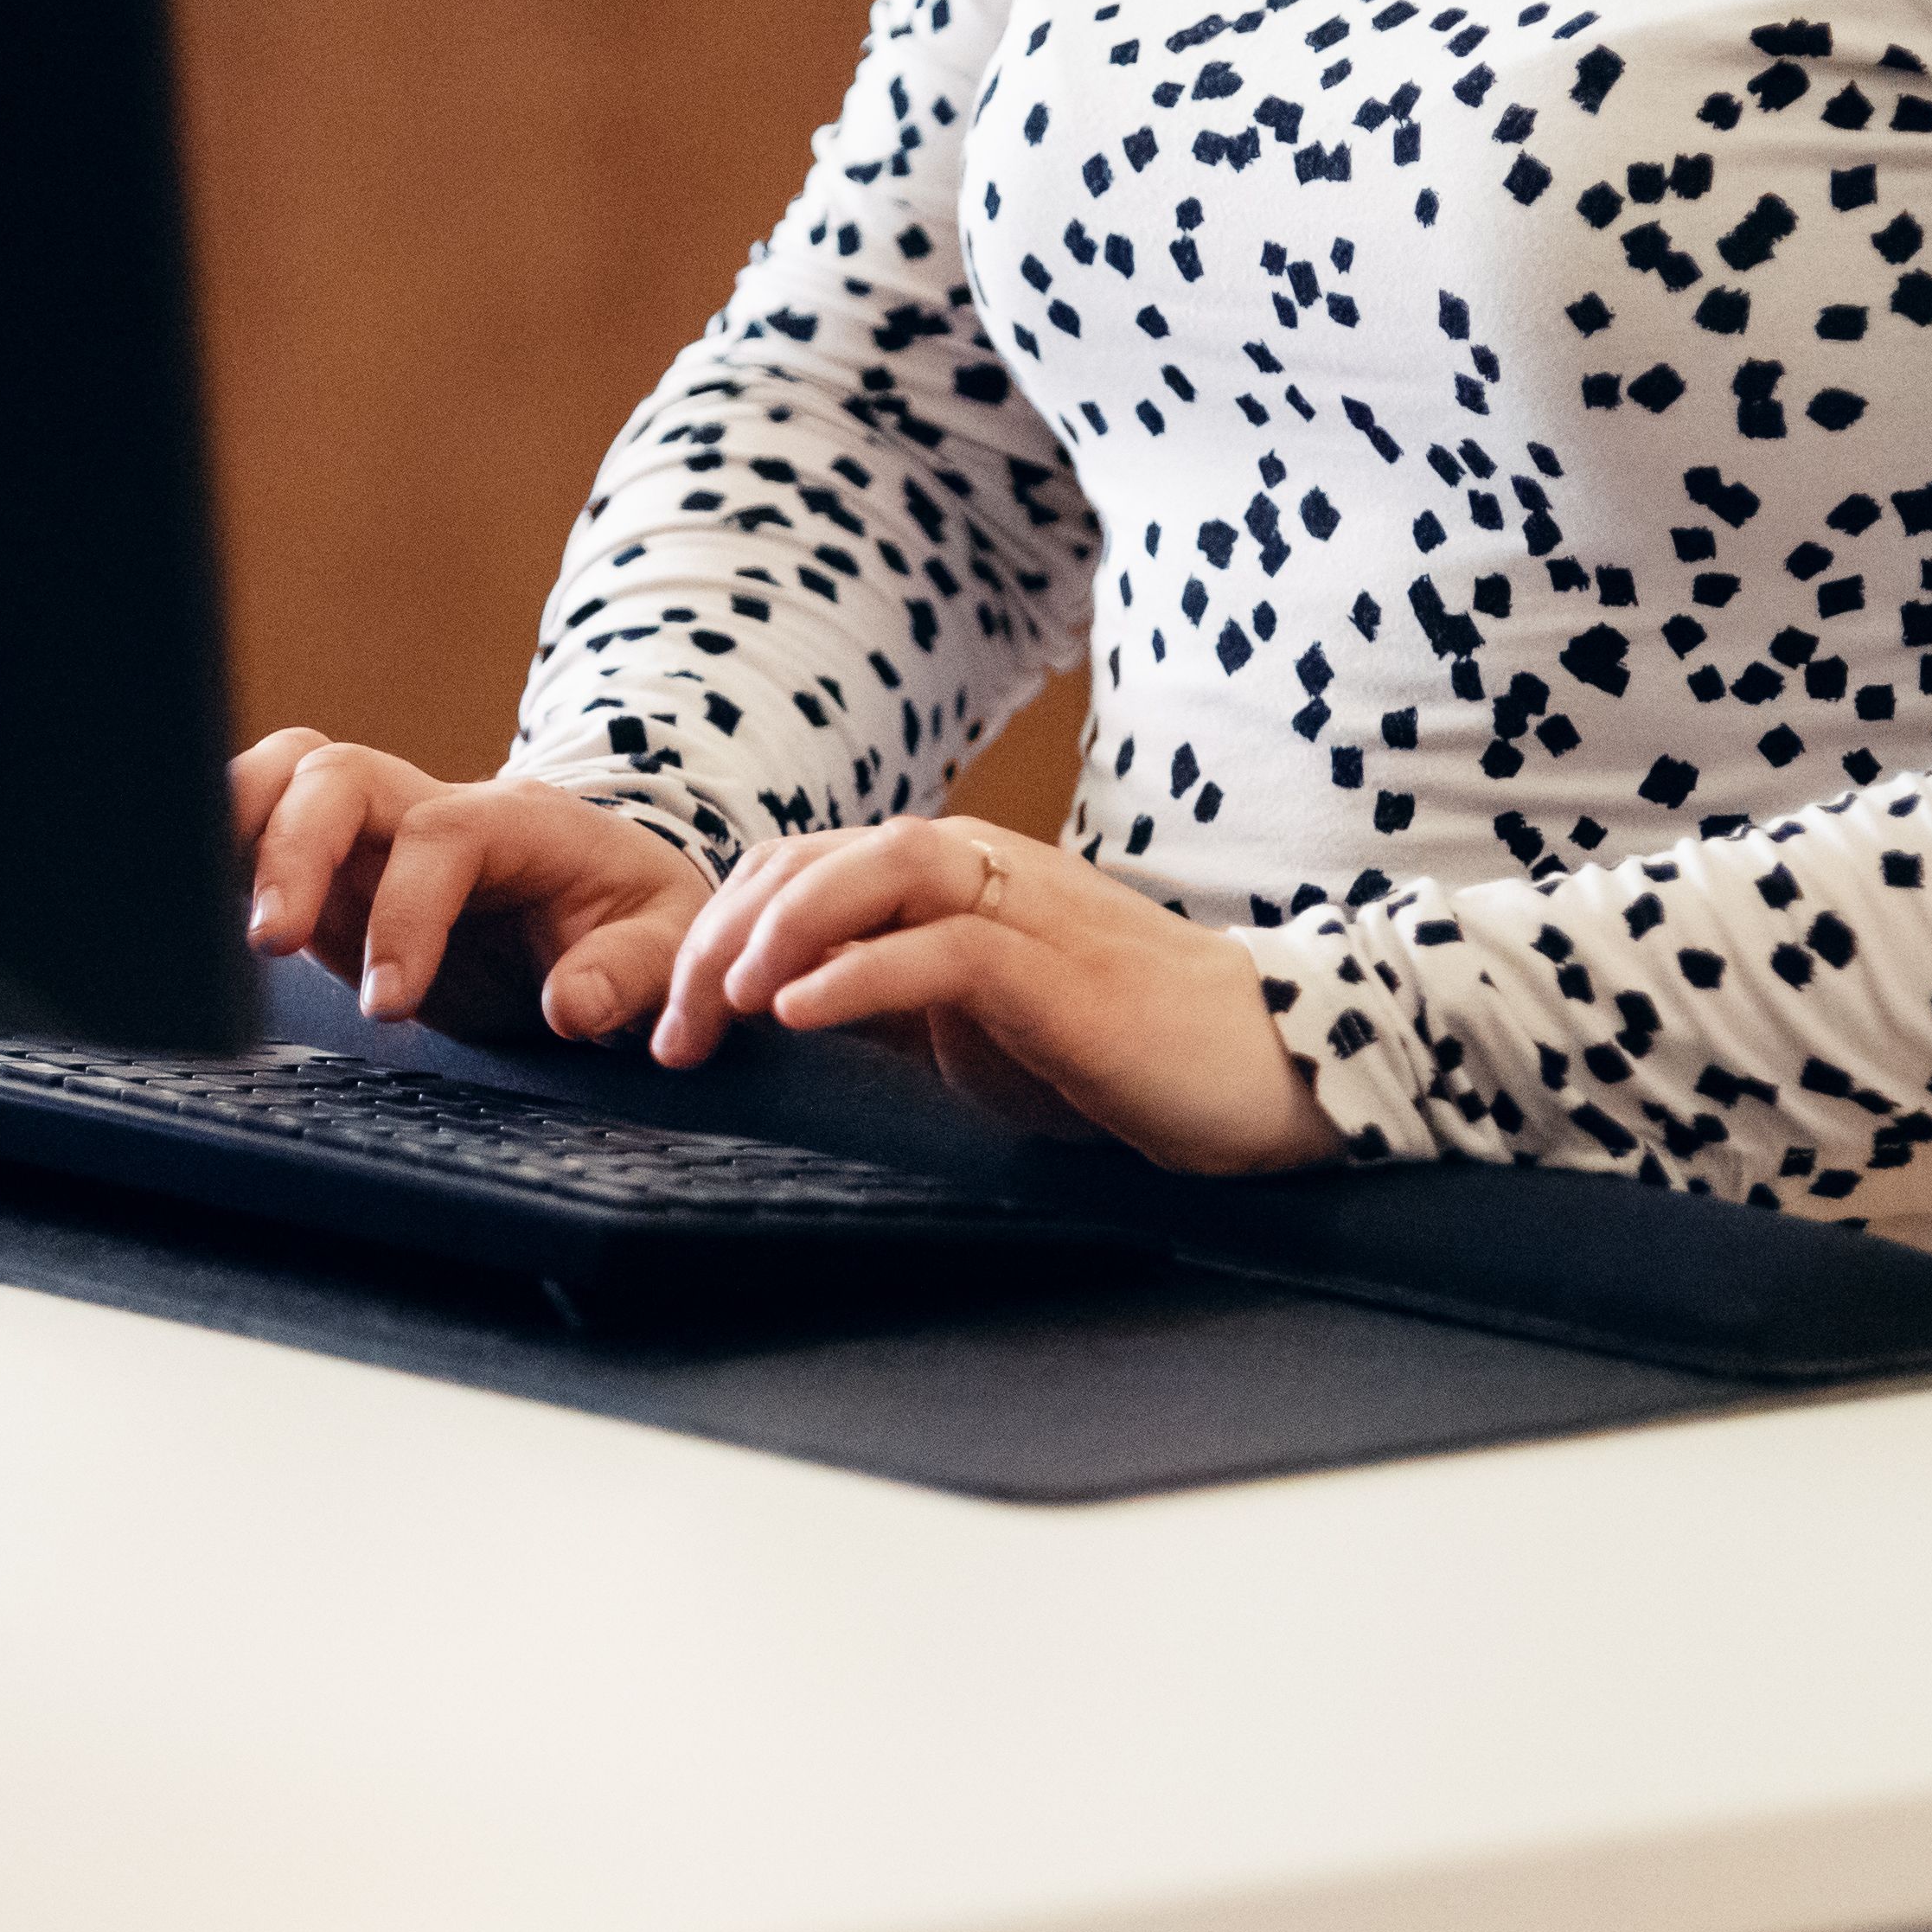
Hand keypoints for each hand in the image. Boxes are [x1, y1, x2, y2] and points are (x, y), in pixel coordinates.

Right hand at [232, 731, 711, 1041]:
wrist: (614, 906)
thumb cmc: (637, 923)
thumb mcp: (669, 950)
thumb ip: (630, 974)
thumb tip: (570, 1006)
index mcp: (517, 823)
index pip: (440, 835)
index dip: (405, 911)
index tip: (389, 1002)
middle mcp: (433, 810)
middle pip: (340, 772)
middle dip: (292, 848)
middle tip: (270, 944)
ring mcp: (375, 836)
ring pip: (288, 774)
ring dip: (236, 822)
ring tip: (201, 902)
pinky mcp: (335, 873)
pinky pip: (262, 825)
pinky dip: (219, 848)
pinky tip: (188, 904)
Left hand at [655, 816, 1346, 1176]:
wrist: (1259, 1070)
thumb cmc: (1116, 1053)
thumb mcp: (968, 1029)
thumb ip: (884, 1001)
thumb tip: (777, 1014)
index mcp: (951, 879)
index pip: (801, 871)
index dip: (718, 935)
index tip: (672, 1025)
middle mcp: (979, 870)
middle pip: (815, 860)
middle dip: (722, 940)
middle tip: (672, 1032)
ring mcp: (1023, 911)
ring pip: (874, 872)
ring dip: (778, 933)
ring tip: (725, 1004)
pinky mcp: (1060, 971)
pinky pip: (942, 949)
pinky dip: (859, 974)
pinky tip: (799, 1014)